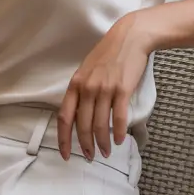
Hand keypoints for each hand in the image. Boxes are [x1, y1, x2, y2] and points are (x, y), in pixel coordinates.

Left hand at [56, 15, 151, 161]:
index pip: (65, 117)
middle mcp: (87, 88)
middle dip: (86, 145)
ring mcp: (105, 89)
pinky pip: (119, 116)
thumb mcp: (87, 70)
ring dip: (102, 142)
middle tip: (90, 156)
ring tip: (105, 152)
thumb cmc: (108, 54)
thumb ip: (81, 91)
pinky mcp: (122, 89)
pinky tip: (119, 140)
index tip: (66, 154)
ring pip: (100, 124)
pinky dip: (118, 131)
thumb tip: (79, 114)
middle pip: (83, 125)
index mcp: (75, 84)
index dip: (64, 139)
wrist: (129, 38)